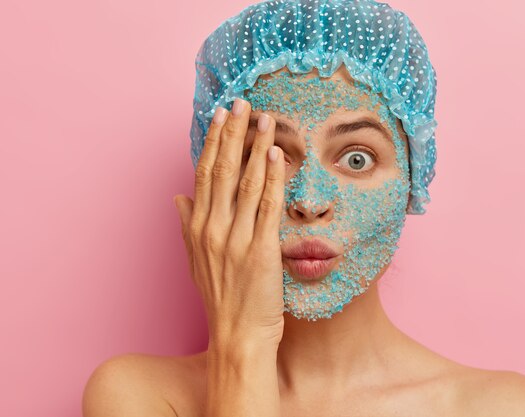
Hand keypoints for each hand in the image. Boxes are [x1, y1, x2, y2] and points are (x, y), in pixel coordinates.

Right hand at [173, 98, 285, 349]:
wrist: (238, 337)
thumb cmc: (221, 300)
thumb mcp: (195, 262)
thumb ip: (186, 226)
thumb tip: (177, 197)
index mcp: (197, 228)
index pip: (204, 175)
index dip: (213, 143)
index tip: (220, 116)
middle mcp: (212, 228)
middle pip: (221, 170)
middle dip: (233, 134)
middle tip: (242, 103)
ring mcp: (235, 239)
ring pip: (245, 182)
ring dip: (256, 147)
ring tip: (264, 119)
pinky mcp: (260, 250)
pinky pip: (266, 206)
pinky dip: (271, 178)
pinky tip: (276, 155)